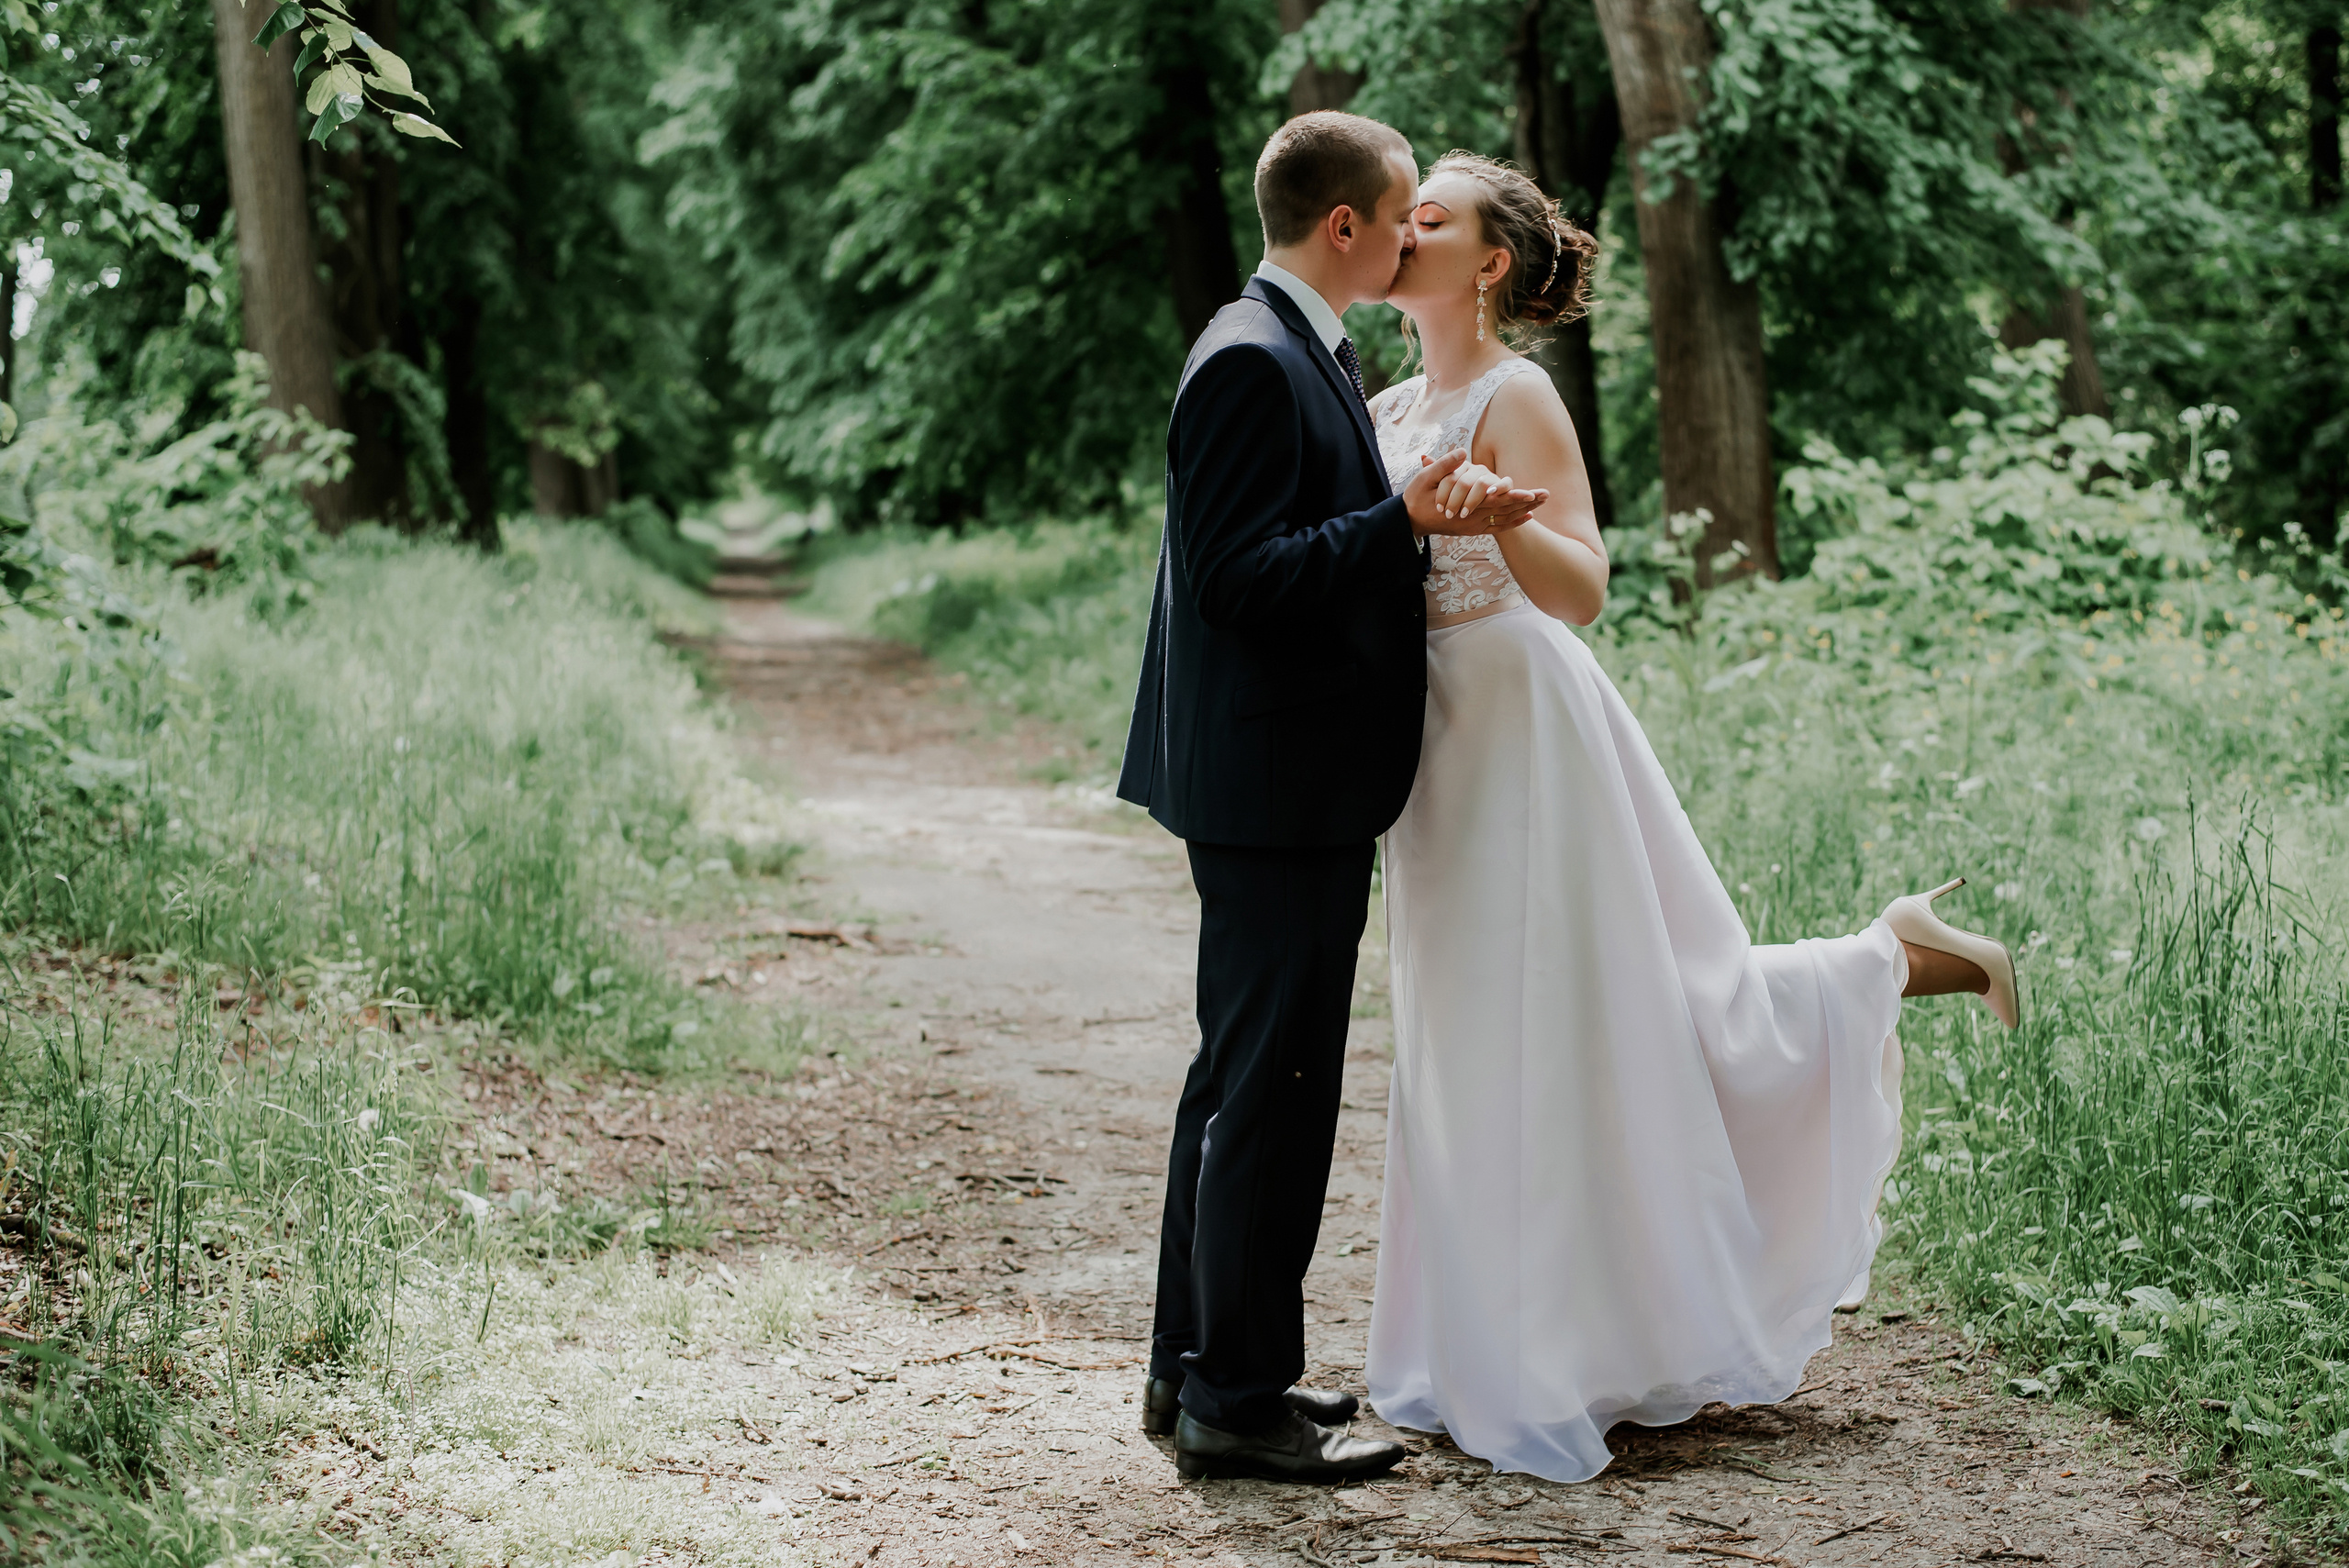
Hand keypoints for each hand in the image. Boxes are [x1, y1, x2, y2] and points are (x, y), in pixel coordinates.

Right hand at [1405, 449, 1548, 537]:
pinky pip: (1497, 528)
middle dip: (1527, 502)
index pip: (1494, 499)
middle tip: (1547, 495)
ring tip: (1543, 502)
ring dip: (1525, 511)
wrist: (1409, 520)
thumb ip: (1444, 465)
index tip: (1531, 492)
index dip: (1514, 496)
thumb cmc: (1417, 496)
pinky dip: (1513, 523)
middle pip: (1505, 509)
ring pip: (1504, 519)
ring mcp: (1474, 525)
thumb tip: (1462, 453)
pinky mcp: (1473, 529)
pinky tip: (1528, 517)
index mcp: (1464, 504)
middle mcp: (1473, 517)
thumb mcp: (1425, 477)